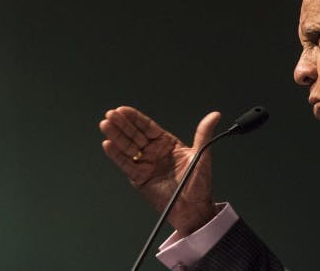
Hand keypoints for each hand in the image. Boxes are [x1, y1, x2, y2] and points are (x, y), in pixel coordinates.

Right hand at [99, 106, 221, 236]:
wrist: (193, 209)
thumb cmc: (199, 183)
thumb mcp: (202, 154)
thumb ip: (203, 133)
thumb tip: (214, 115)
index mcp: (166, 143)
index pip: (148, 127)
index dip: (135, 118)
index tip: (123, 109)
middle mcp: (153, 152)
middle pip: (134, 135)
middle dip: (122, 124)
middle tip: (110, 115)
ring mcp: (145, 164)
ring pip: (127, 147)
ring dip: (115, 136)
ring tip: (105, 125)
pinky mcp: (139, 178)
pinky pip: (126, 165)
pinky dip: (116, 155)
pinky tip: (108, 144)